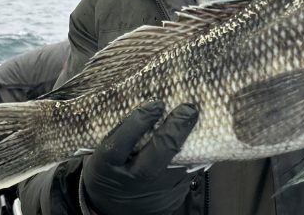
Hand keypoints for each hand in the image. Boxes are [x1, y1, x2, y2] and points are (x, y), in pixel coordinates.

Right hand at [82, 100, 198, 214]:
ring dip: (194, 140)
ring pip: (180, 163)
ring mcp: (156, 189)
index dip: (140, 120)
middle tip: (188, 108)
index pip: (121, 141)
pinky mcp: (174, 195)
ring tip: (200, 117)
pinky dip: (197, 153)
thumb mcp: (102, 152)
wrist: (114, 209)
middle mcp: (133, 177)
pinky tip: (201, 137)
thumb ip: (120, 131)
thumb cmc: (109, 169)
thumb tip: (150, 100)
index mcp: (108, 164)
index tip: (157, 103)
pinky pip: (189, 171)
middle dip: (176, 128)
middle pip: (158, 152)